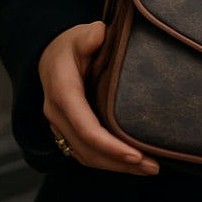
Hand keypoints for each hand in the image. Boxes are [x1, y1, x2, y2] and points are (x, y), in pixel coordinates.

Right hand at [38, 21, 159, 175]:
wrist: (49, 55)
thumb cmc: (69, 45)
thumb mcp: (79, 35)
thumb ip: (90, 35)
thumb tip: (101, 33)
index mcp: (63, 92)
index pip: (86, 127)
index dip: (110, 145)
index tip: (135, 154)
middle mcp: (58, 114)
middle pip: (88, 149)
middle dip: (120, 162)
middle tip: (153, 166)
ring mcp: (60, 126)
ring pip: (86, 156)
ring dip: (116, 166)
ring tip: (148, 168)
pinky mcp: (67, 132)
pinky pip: (85, 153)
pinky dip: (108, 161)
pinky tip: (130, 162)